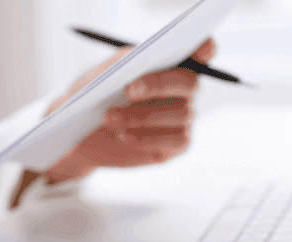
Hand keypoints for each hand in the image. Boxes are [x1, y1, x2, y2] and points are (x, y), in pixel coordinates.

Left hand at [43, 38, 215, 183]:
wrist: (85, 133)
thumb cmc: (98, 96)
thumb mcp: (104, 74)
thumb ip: (124, 62)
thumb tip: (140, 59)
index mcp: (172, 63)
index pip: (202, 51)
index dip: (205, 48)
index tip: (201, 47)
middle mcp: (185, 89)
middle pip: (189, 83)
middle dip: (158, 84)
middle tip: (129, 90)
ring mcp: (185, 117)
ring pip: (179, 114)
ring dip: (141, 116)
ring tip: (110, 118)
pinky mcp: (178, 143)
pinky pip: (173, 140)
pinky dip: (146, 138)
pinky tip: (123, 136)